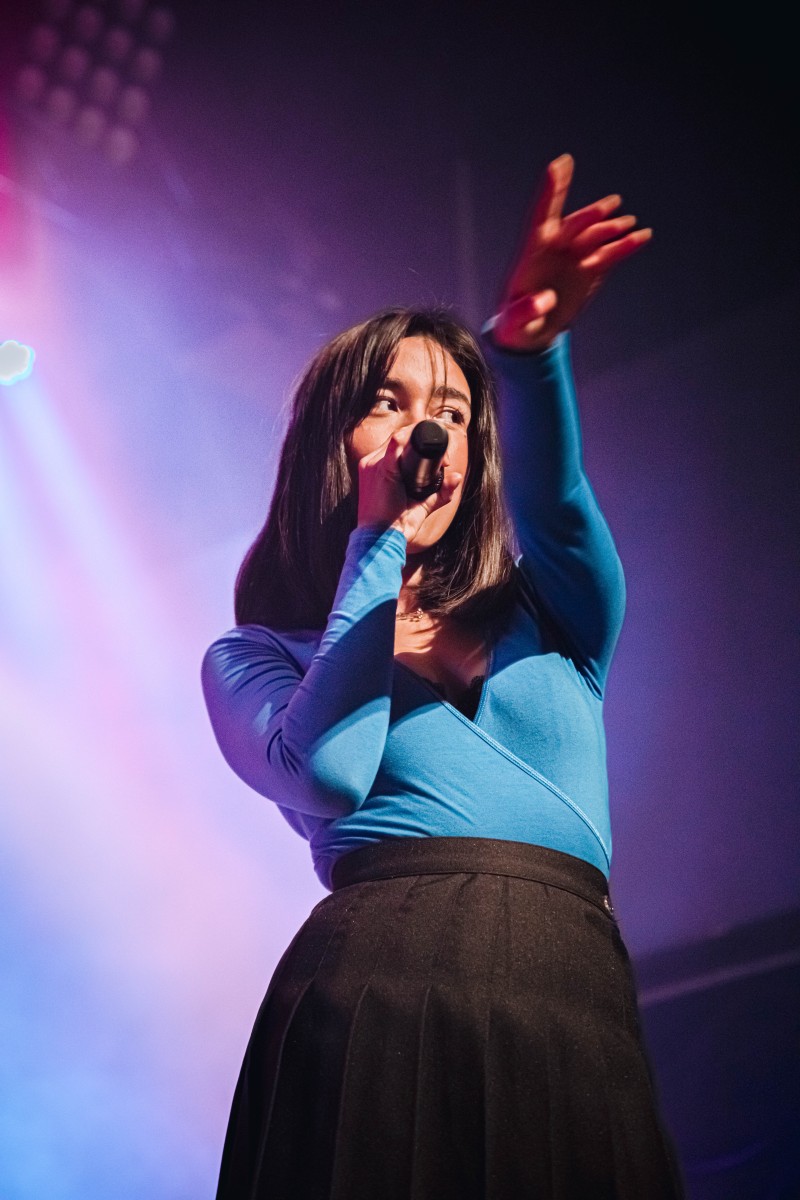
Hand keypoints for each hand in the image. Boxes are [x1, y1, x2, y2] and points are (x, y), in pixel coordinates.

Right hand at [354, 424, 462, 542]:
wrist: (380, 541)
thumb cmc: (396, 525)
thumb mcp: (422, 505)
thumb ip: (441, 492)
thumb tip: (457, 476)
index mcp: (377, 468)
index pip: (398, 444)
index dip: (420, 444)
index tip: (441, 460)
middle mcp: (372, 463)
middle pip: (400, 437)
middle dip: (425, 441)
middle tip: (445, 460)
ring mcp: (373, 464)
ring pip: (401, 436)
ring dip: (423, 441)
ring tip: (443, 460)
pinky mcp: (381, 470)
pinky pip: (395, 445)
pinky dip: (412, 441)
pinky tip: (426, 446)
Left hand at [490, 154, 651, 352]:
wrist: (531, 333)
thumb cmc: (515, 326)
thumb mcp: (514, 323)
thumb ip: (524, 311)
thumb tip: (544, 300)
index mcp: (531, 255)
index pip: (542, 216)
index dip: (551, 190)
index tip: (559, 164)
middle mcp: (555, 250)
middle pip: (573, 225)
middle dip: (590, 216)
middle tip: (609, 208)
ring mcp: (574, 258)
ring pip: (595, 236)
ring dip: (611, 228)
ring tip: (630, 224)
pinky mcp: (589, 271)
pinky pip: (610, 254)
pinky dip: (625, 246)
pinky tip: (642, 237)